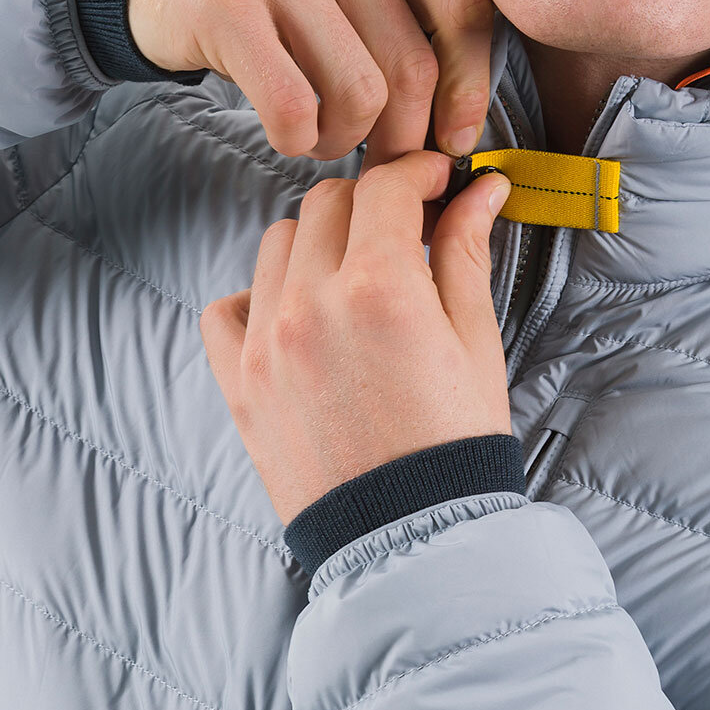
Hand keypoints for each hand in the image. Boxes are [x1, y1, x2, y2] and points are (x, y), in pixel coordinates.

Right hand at [128, 0, 492, 162]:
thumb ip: (403, 16)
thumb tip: (460, 126)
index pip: (463, 7)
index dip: (470, 86)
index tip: (454, 139)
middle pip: (412, 68)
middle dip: (401, 138)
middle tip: (376, 158)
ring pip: (360, 95)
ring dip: (345, 141)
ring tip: (322, 136)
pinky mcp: (227, 5)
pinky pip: (295, 108)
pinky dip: (298, 141)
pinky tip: (287, 133)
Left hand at [200, 151, 513, 522]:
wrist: (412, 537)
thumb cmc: (456, 445)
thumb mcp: (475, 343)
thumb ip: (466, 255)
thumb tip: (482, 190)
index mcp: (380, 289)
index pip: (386, 188)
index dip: (418, 173)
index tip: (438, 181)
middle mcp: (312, 305)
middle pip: (328, 205)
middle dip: (372, 204)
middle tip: (405, 230)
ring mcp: (267, 345)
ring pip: (277, 244)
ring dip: (317, 244)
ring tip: (355, 277)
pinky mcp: (241, 384)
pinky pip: (227, 308)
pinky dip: (259, 298)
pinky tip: (298, 317)